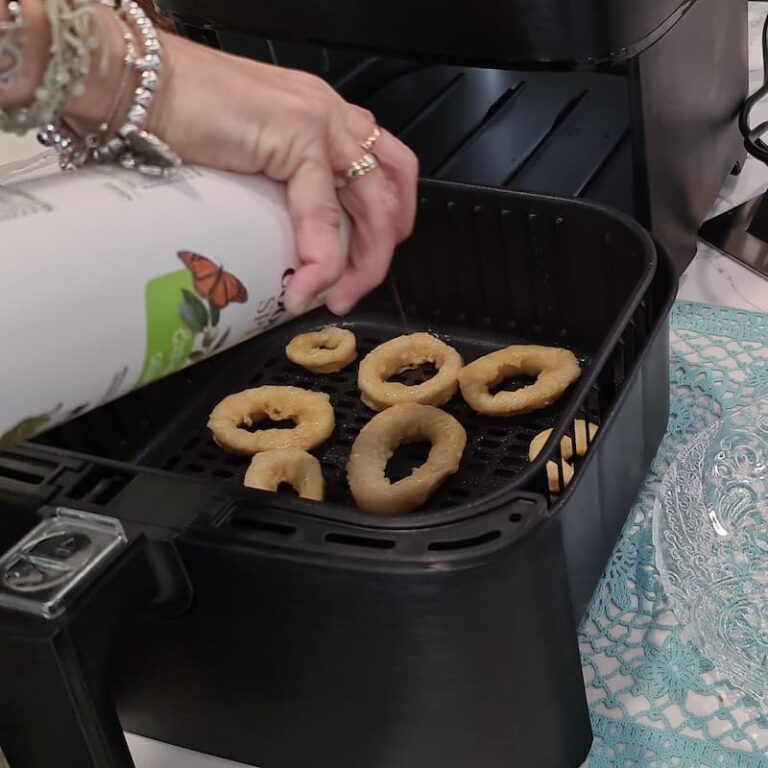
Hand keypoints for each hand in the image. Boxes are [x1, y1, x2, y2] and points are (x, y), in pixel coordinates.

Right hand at [146, 34, 418, 315]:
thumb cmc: (178, 119)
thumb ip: (278, 190)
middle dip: (377, 255)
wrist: (138, 86)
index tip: (358, 269)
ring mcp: (320, 120)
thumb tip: (288, 247)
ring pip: (372, 203)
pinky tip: (304, 286)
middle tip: (349, 294)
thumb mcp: (249, 160)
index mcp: (323, 118)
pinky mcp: (298, 133)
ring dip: (361, 263)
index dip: (381, 227)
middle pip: (387, 192)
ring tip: (335, 298)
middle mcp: (331, 115)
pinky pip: (323, 212)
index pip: (381, 175)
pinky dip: (320, 259)